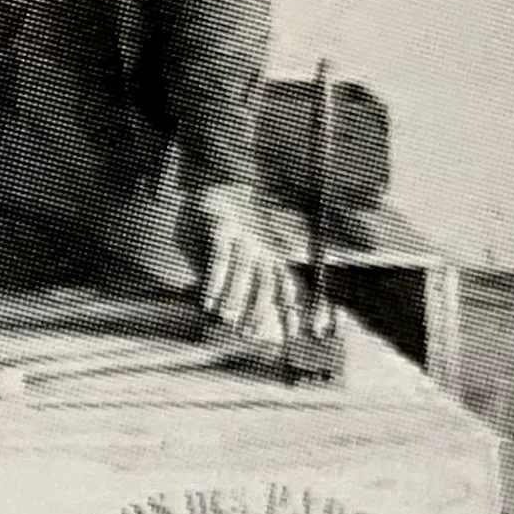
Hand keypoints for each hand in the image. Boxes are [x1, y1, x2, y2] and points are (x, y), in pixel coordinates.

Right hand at [188, 183, 293, 344]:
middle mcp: (265, 246)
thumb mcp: (262, 238)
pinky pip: (220, 259)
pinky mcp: (222, 228)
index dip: (300, 309)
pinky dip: (215, 281)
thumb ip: (267, 266)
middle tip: (251, 335)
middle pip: (270, 284)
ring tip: (229, 322)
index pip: (293, 285)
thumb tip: (274, 295)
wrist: (225, 177)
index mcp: (277, 252)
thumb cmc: (243, 214)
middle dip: (263, 312)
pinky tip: (209, 300)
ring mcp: (244, 237)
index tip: (303, 333)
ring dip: (238, 300)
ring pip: (245, 274)